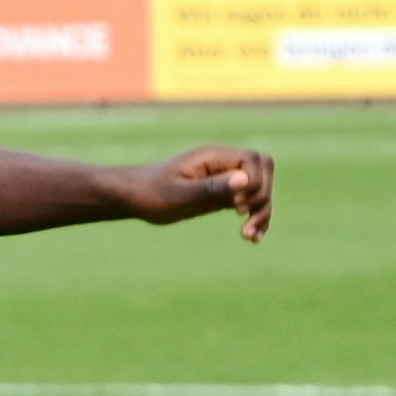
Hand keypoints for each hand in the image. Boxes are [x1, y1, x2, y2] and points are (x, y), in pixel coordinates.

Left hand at [122, 145, 274, 240]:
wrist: (131, 197)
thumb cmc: (149, 193)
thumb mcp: (178, 195)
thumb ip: (211, 187)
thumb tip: (245, 180)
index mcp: (212, 157)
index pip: (254, 160)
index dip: (255, 183)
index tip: (236, 205)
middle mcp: (221, 164)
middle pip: (263, 172)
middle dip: (263, 198)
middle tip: (246, 221)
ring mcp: (223, 179)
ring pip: (260, 189)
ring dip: (262, 212)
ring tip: (249, 236)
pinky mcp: (221, 195)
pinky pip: (249, 202)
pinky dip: (254, 217)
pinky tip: (252, 237)